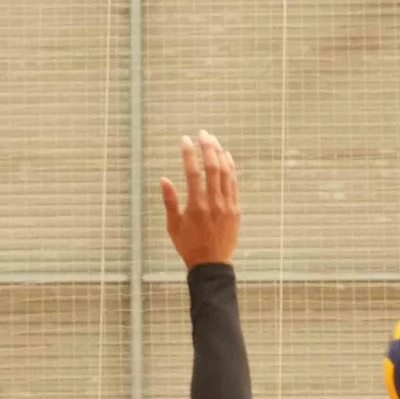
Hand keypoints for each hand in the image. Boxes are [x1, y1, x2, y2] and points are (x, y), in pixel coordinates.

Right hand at [159, 132, 239, 266]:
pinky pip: (234, 183)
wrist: (212, 265)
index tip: (184, 140)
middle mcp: (214, 203)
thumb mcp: (173, 226)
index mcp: (196, 206)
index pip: (193, 173)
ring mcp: (227, 205)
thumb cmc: (189, 246)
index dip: (188, 153)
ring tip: (213, 140)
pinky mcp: (236, 209)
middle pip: (213, 168)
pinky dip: (231, 168)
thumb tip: (164, 179)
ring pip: (226, 173)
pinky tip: (226, 157)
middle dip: (207, 147)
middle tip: (202, 133)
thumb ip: (169, 201)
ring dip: (220, 154)